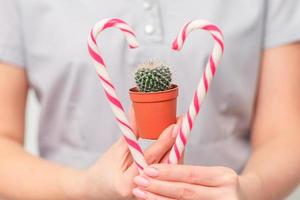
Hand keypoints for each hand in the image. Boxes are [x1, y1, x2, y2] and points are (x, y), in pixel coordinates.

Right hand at [80, 110, 181, 199]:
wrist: (98, 188)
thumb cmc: (103, 171)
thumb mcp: (116, 149)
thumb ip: (130, 131)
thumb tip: (137, 109)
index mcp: (127, 182)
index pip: (150, 158)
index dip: (164, 140)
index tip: (174, 125)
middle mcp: (142, 190)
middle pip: (166, 165)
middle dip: (177, 142)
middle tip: (183, 123)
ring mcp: (150, 192)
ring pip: (170, 169)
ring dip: (177, 148)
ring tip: (182, 130)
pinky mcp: (155, 188)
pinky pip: (167, 171)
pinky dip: (172, 156)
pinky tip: (176, 144)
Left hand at [132, 164, 259, 199]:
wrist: (248, 199)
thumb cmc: (225, 185)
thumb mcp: (216, 173)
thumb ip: (193, 172)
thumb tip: (160, 163)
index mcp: (224, 177)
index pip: (191, 174)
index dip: (168, 172)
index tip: (148, 169)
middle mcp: (225, 196)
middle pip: (185, 192)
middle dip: (159, 187)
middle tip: (139, 182)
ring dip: (158, 199)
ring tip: (141, 193)